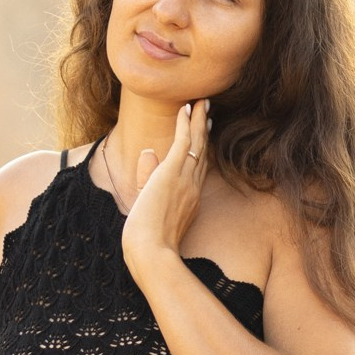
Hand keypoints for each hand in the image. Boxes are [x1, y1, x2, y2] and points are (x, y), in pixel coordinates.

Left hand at [118, 101, 207, 283]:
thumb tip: (147, 152)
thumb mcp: (148, 207)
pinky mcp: (172, 174)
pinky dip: (186, 123)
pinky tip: (187, 108)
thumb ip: (148, 180)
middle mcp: (192, 187)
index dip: (202, 148)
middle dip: (204, 130)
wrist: (152, 253)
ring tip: (202, 101)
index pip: (198, 169)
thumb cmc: (148, 241)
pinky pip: (184, 142)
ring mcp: (184, 179)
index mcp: (190, 200)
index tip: (204, 132)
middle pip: (202, 152)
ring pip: (196, 143)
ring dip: (198, 119)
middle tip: (207, 110)